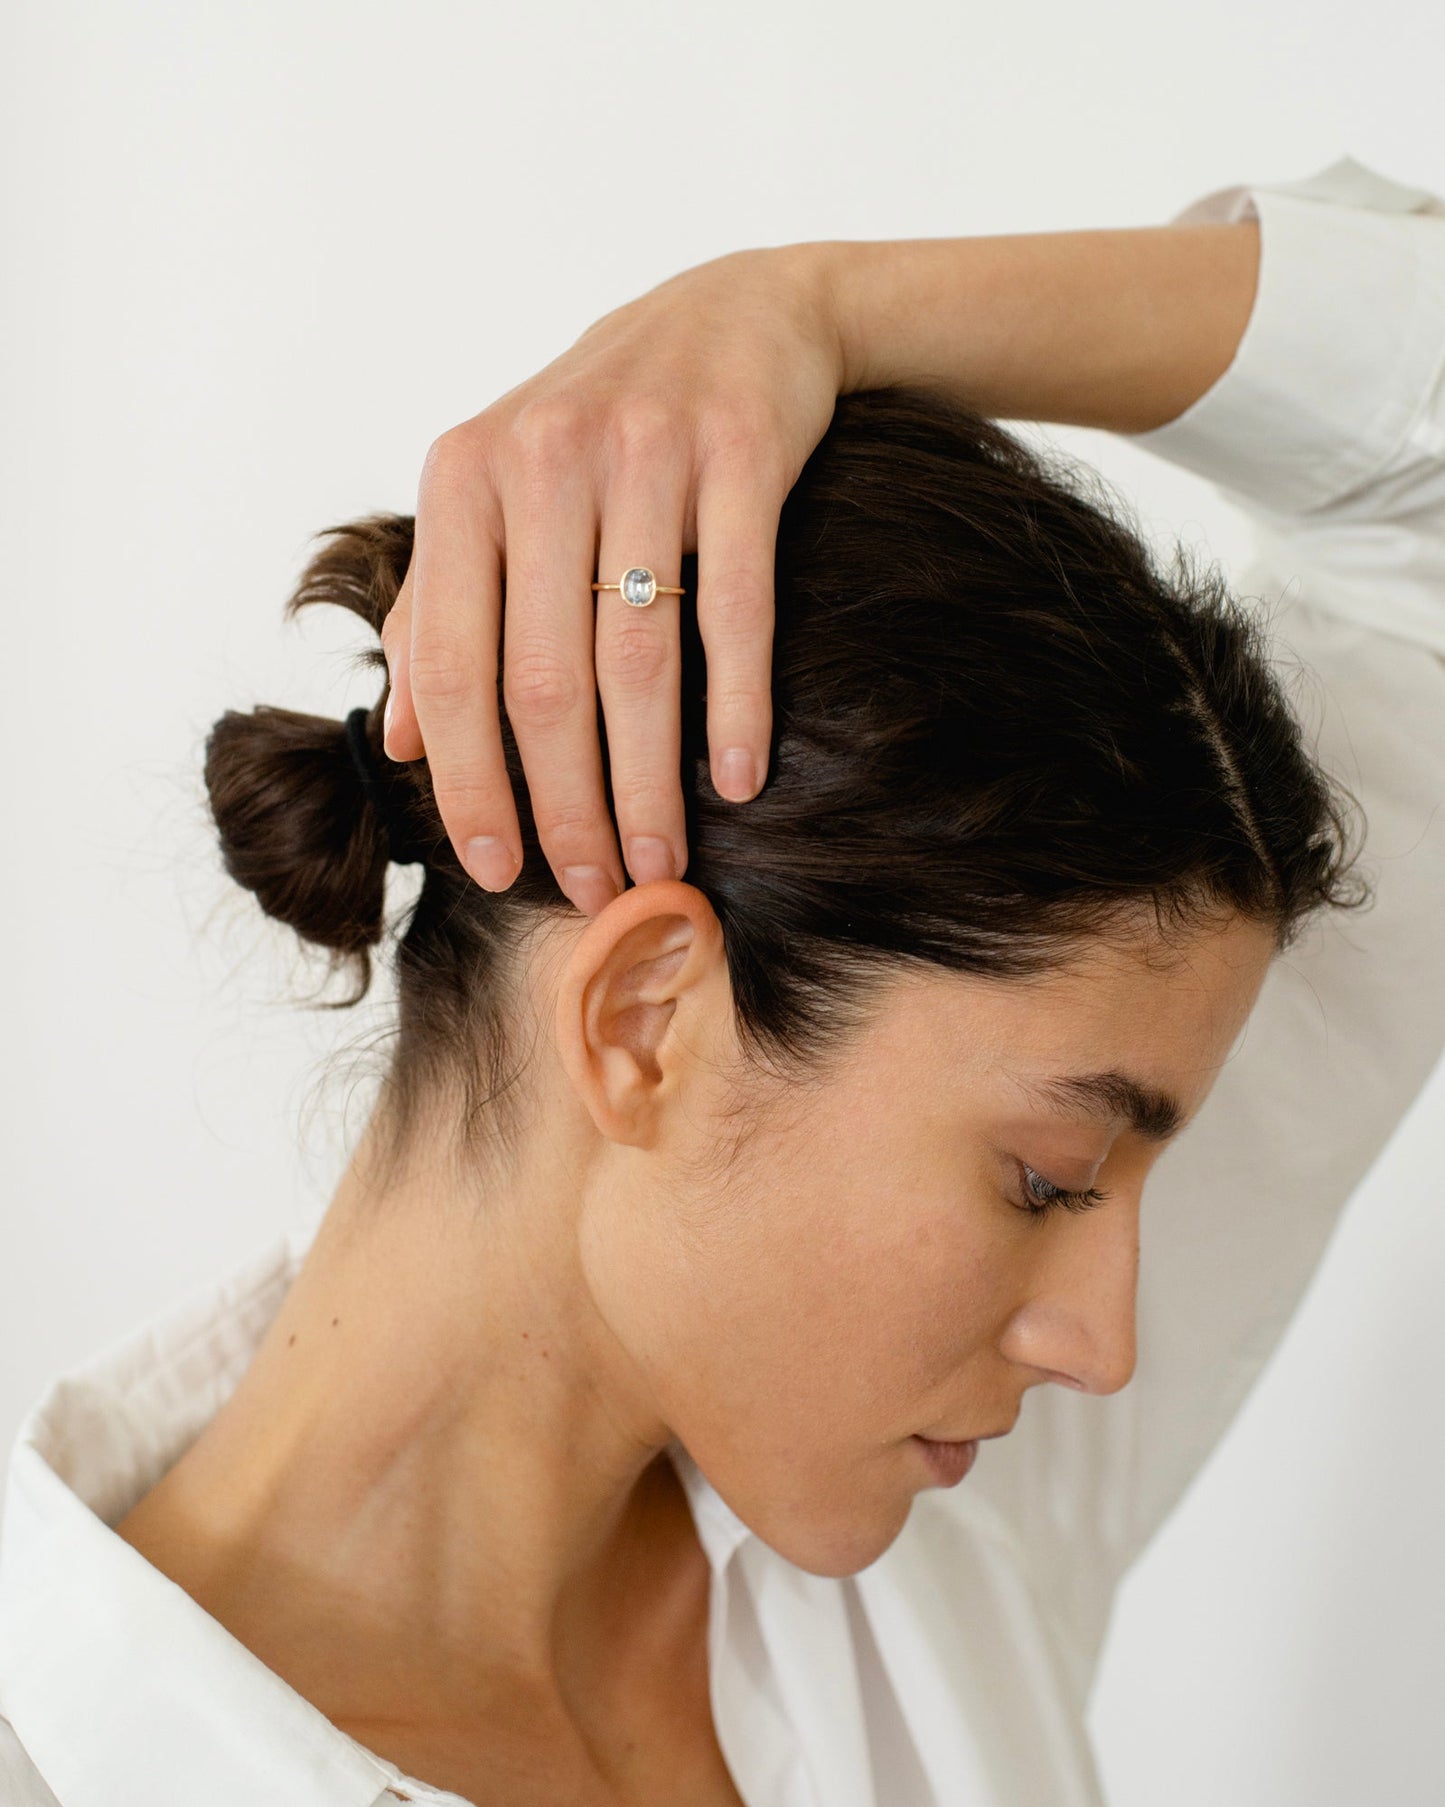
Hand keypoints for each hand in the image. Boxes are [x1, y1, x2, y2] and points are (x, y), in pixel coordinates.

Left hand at [380, 243, 844, 915]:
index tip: (496, 867)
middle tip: (596, 887)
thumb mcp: (497, 499)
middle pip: (544, 679)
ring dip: (650, 782)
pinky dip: (738, 705)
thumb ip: (439, 613)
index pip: (447, 661)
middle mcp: (542, 459)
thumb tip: (406, 745)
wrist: (733, 316)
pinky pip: (737, 608)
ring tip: (660, 861)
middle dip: (567, 806)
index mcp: (464, 478)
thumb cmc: (598, 433)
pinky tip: (740, 779)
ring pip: (638, 659)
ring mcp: (645, 452)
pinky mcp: (741, 453)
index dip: (469, 779)